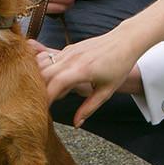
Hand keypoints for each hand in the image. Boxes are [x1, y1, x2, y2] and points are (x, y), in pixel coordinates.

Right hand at [29, 28, 143, 127]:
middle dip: (38, 90)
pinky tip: (54, 81)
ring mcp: (69, 51)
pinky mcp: (69, 48)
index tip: (42, 112)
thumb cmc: (119, 65)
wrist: (126, 40)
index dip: (46, 100)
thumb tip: (77, 124)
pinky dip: (44, 70)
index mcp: (82, 70)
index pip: (54, 85)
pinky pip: (49, 59)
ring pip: (42, 65)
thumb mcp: (107, 91)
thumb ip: (89, 108)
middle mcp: (71, 58)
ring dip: (40, 79)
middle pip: (42, 74)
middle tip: (41, 104)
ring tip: (48, 93)